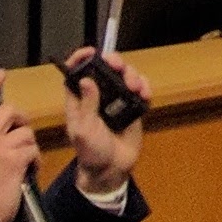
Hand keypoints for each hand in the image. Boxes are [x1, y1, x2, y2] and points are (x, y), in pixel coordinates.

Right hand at [0, 76, 38, 221]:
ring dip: (29, 145)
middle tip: (22, 135)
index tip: (0, 74)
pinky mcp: (14, 160)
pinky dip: (35, 161)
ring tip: (24, 162)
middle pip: (9, 111)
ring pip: (25, 131)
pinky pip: (33, 149)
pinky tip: (28, 173)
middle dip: (21, 120)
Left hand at [62, 54, 150, 193]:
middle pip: (105, 69)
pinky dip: (144, 87)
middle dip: (114, 63)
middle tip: (119, 66)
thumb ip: (87, 105)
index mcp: (79, 101)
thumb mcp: (84, 130)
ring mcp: (116, 101)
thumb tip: (86, 80)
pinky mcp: (132, 107)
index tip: (91, 51)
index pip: (76, 74)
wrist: (111, 169)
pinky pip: (140, 89)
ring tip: (134, 86)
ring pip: (125, 76)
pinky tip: (145, 94)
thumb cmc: (91, 152)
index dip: (80, 60)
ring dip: (132, 75)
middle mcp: (98, 97)